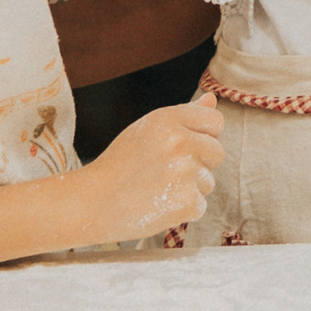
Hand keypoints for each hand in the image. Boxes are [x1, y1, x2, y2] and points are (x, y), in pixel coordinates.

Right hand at [80, 91, 224, 243]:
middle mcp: (180, 142)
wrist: (92, 203)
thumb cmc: (119, 164)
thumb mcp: (147, 129)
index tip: (185, 147)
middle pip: (218, 152)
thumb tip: (212, 100)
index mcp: (168, 119)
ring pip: (208, 181)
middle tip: (166, 171)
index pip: (215, 121)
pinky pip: (200, 205)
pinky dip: (183, 210)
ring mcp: (185, 173)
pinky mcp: (186, 202)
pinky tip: (158, 205)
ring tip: (157, 189)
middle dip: (200, 163)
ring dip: (189, 189)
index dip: (204, 136)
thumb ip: (184, 114)